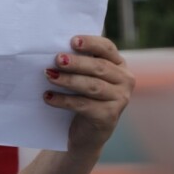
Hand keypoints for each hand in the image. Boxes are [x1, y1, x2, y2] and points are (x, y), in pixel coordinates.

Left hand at [43, 35, 134, 152]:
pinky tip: (48, 97)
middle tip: (57, 59)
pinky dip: (64, 100)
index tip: (72, 41)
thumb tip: (55, 50)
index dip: (90, 43)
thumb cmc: (83, 96)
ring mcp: (120, 99)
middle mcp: (125, 80)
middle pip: (99, 67)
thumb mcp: (84, 77)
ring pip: (92, 86)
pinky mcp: (109, 116)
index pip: (107, 48)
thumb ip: (78, 62)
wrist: (87, 132)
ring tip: (49, 76)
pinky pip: (84, 105)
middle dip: (76, 63)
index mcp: (119, 64)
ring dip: (69, 80)